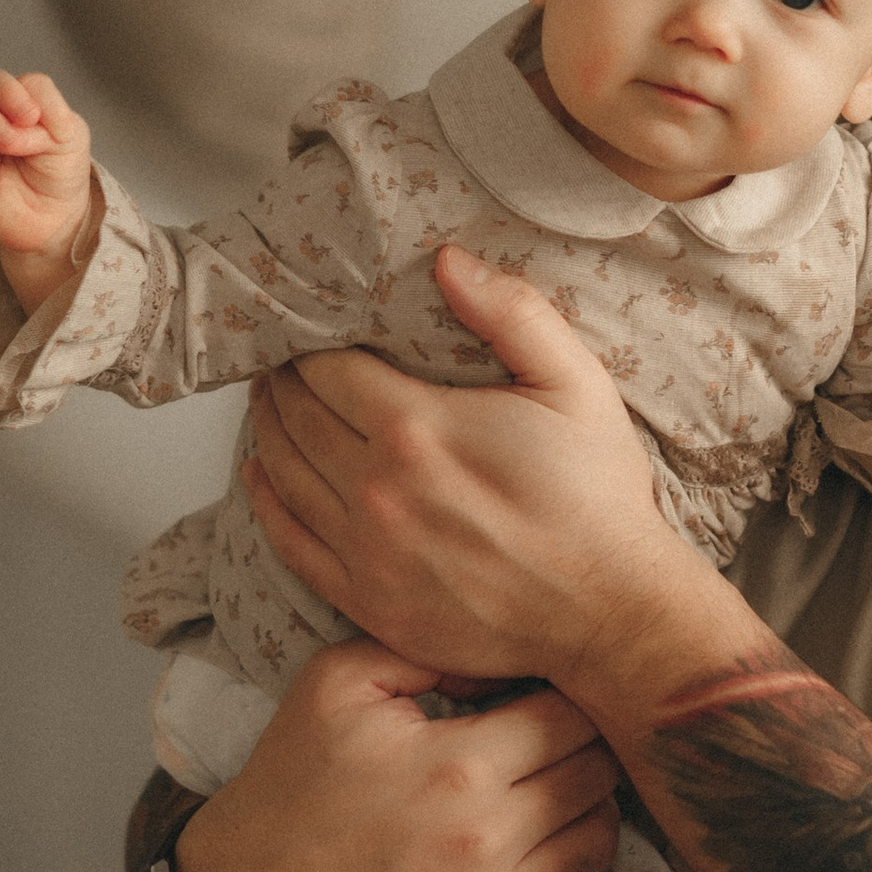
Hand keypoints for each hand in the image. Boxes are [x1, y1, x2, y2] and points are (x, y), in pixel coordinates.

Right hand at [0, 68, 92, 307]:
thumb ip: (49, 106)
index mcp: (13, 104)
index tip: (35, 118)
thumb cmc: (59, 174)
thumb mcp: (71, 132)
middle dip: (2, 96)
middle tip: (24, 125)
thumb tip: (16, 114)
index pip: (4, 78)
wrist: (55, 220)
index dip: (16, 92)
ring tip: (8, 147)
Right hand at [174, 633, 621, 871]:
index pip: (572, 717)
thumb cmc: (295, 776)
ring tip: (558, 794)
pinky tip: (553, 858)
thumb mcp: (340, 681)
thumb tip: (502, 654)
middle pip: (597, 777)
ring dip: (590, 812)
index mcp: (459, 763)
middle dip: (586, 748)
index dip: (563, 697)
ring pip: (598, 845)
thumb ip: (429, 651)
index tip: (541, 698)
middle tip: (556, 742)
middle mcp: (485, 838)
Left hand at [242, 240, 700, 696]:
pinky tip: (260, 478)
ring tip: (270, 405)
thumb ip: (511, 313)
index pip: (328, 370)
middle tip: (280, 365)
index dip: (309, 347)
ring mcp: (367, 551)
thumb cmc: (597, 497)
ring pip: (284, 475)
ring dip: (269, 432)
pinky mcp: (368, 602)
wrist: (610, 612)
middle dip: (283, 384)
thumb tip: (447, 260)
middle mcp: (378, 489)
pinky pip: (291, 544)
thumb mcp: (576, 384)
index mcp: (418, 427)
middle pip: (297, 418)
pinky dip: (266, 505)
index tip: (307, 333)